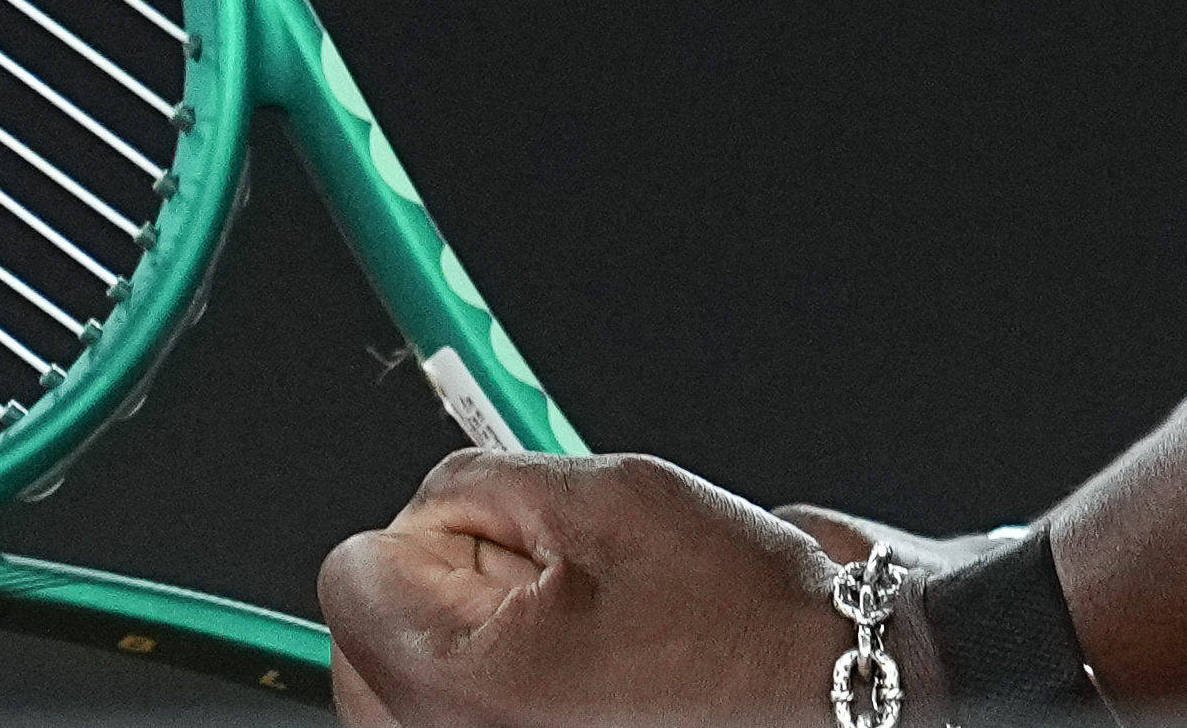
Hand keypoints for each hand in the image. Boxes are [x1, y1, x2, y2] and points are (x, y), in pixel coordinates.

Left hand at [321, 448, 901, 727]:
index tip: (512, 536)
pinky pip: (455, 727)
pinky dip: (496, 693)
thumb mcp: (611, 496)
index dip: (436, 529)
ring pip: (402, 693)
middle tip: (553, 585)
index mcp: (462, 681)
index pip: (354, 573)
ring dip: (466, 644)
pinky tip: (581, 679)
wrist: (832, 697)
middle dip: (439, 590)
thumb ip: (483, 483)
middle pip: (363, 642)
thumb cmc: (744, 617)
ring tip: (579, 635)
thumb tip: (423, 504)